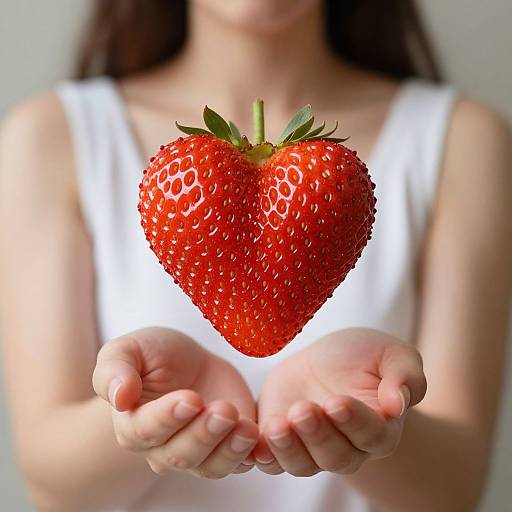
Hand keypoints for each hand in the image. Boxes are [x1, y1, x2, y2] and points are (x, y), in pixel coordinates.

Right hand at [93, 327, 256, 478]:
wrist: (190, 362)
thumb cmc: (155, 356)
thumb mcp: (129, 350)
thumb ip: (115, 370)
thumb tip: (118, 397)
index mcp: (133, 424)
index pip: (147, 431)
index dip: (168, 418)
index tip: (189, 399)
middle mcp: (163, 448)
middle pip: (181, 453)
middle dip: (204, 433)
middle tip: (223, 410)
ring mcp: (198, 451)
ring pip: (211, 465)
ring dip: (229, 449)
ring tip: (245, 426)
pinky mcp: (227, 447)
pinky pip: (238, 462)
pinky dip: (250, 454)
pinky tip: (258, 435)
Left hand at [254, 328, 426, 475]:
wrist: (324, 360)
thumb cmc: (363, 356)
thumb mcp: (391, 353)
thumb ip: (405, 375)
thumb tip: (399, 404)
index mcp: (379, 428)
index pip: (372, 435)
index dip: (354, 422)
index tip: (337, 402)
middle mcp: (348, 448)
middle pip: (335, 456)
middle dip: (318, 434)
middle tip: (303, 409)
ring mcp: (312, 449)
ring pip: (303, 464)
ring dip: (289, 448)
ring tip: (277, 425)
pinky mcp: (282, 443)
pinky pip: (272, 461)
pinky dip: (263, 456)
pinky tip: (253, 442)